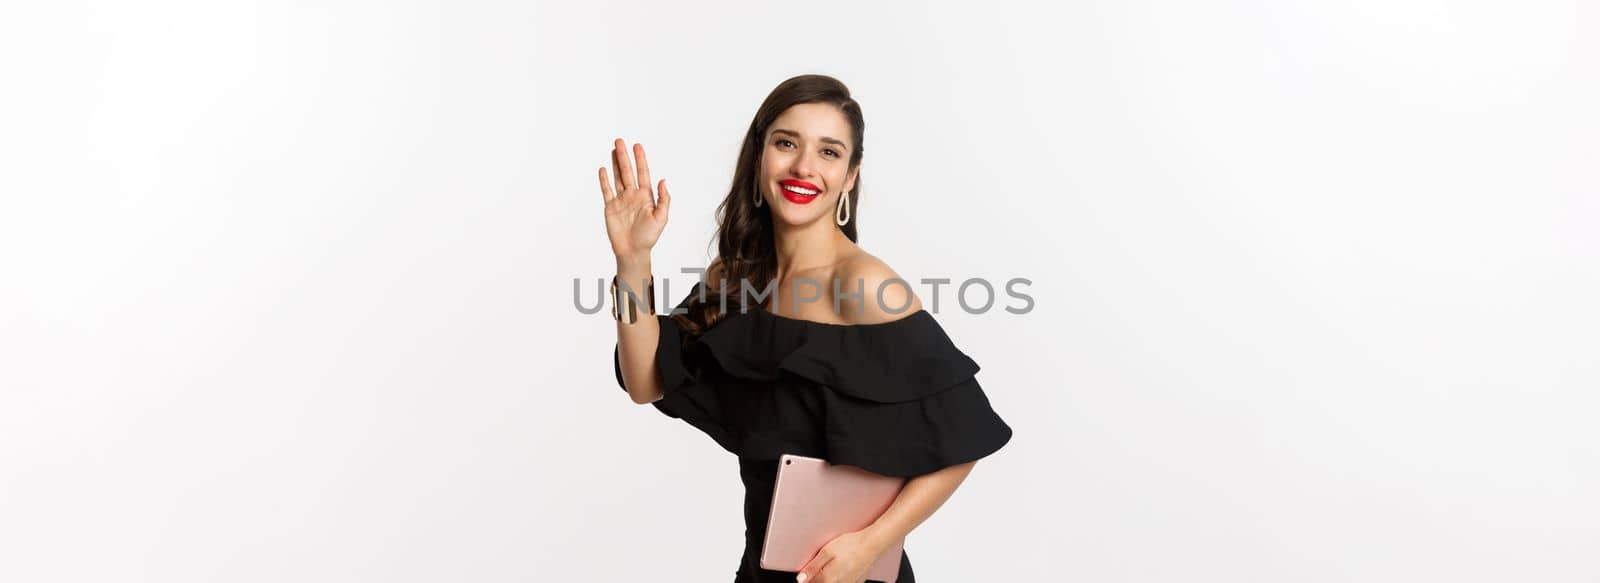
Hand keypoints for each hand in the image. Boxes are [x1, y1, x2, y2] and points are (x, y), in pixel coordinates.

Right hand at [598, 138, 670, 262]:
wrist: (633, 251)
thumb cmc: (649, 237)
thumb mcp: (661, 218)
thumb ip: (663, 199)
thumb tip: (663, 181)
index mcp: (646, 196)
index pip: (642, 173)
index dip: (640, 159)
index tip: (637, 146)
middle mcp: (633, 195)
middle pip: (628, 171)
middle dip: (624, 156)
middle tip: (620, 141)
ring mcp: (621, 200)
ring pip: (617, 177)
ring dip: (615, 164)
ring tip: (613, 150)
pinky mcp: (610, 207)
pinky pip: (606, 191)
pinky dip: (604, 180)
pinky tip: (603, 169)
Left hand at [795, 529, 890, 582]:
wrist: (873, 544)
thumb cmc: (852, 545)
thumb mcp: (827, 552)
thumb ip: (813, 567)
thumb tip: (801, 579)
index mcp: (828, 579)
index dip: (807, 577)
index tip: (807, 571)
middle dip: (817, 577)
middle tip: (823, 562)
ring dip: (828, 577)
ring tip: (834, 563)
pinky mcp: (856, 582)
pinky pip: (843, 582)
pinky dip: (838, 577)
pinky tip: (842, 567)